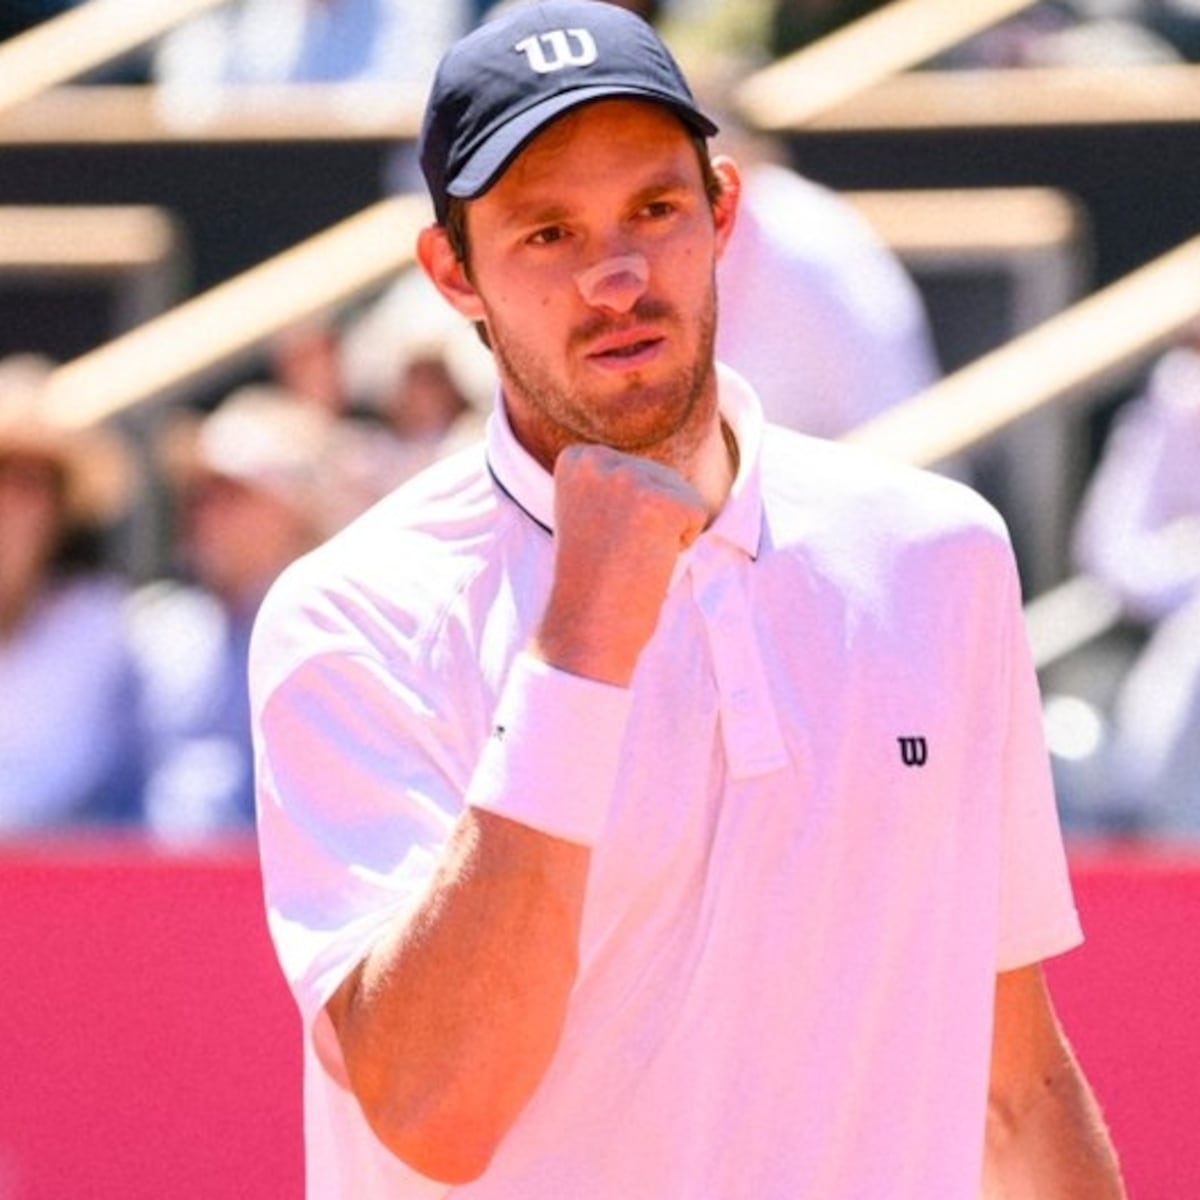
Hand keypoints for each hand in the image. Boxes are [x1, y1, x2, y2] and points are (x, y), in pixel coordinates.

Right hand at [534, 443, 707, 685]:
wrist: (586, 626)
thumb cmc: (590, 580)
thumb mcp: (587, 513)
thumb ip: (609, 485)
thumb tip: (649, 473)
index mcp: (576, 459)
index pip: (633, 468)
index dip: (626, 511)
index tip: (598, 538)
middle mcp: (598, 460)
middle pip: (660, 476)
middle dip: (650, 518)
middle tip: (615, 553)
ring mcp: (630, 478)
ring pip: (680, 494)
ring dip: (666, 530)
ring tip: (630, 558)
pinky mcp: (662, 501)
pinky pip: (696, 513)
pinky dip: (682, 544)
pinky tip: (648, 562)